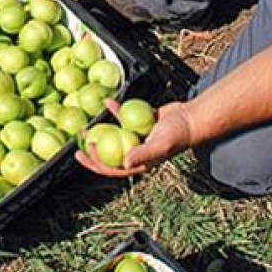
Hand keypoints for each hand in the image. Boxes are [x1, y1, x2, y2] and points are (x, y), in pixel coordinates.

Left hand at [75, 100, 193, 177]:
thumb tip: (124, 163)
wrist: (191, 118)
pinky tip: (108, 103)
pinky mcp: (140, 124)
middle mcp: (136, 151)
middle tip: (80, 140)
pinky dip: (116, 112)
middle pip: (110, 152)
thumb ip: (143, 154)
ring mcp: (137, 137)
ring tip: (89, 125)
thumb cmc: (178, 135)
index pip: (112, 168)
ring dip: (101, 131)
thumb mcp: (160, 145)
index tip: (84, 153)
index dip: (96, 164)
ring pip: (114, 135)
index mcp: (139, 162)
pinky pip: (124, 118)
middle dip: (94, 149)